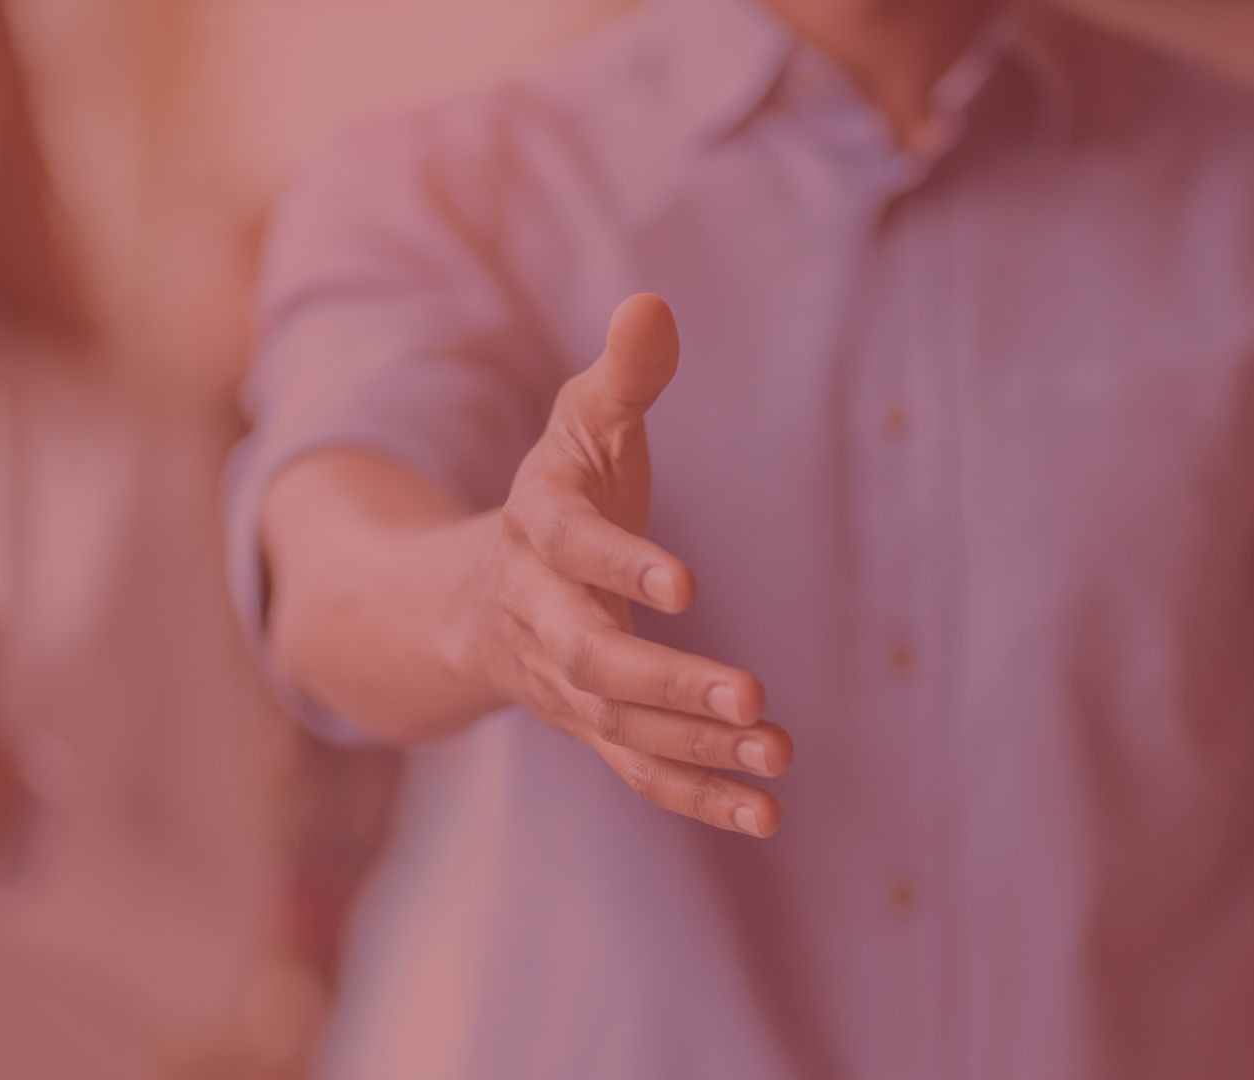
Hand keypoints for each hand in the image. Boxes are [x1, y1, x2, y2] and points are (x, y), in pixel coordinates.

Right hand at [440, 294, 790, 836]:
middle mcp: (542, 620)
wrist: (476, 598)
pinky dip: (698, 797)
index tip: (687, 583)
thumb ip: (623, 376)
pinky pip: (643, 773)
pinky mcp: (599, 729)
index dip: (623, 566)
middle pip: (593, 665)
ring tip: (777, 755)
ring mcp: (566, 687)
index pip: (572, 554)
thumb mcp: (580, 425)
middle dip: (668, 683)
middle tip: (750, 693)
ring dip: (698, 747)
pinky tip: (765, 813)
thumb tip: (655, 304)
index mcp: (536, 536)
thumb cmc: (556, 494)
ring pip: (622, 731)